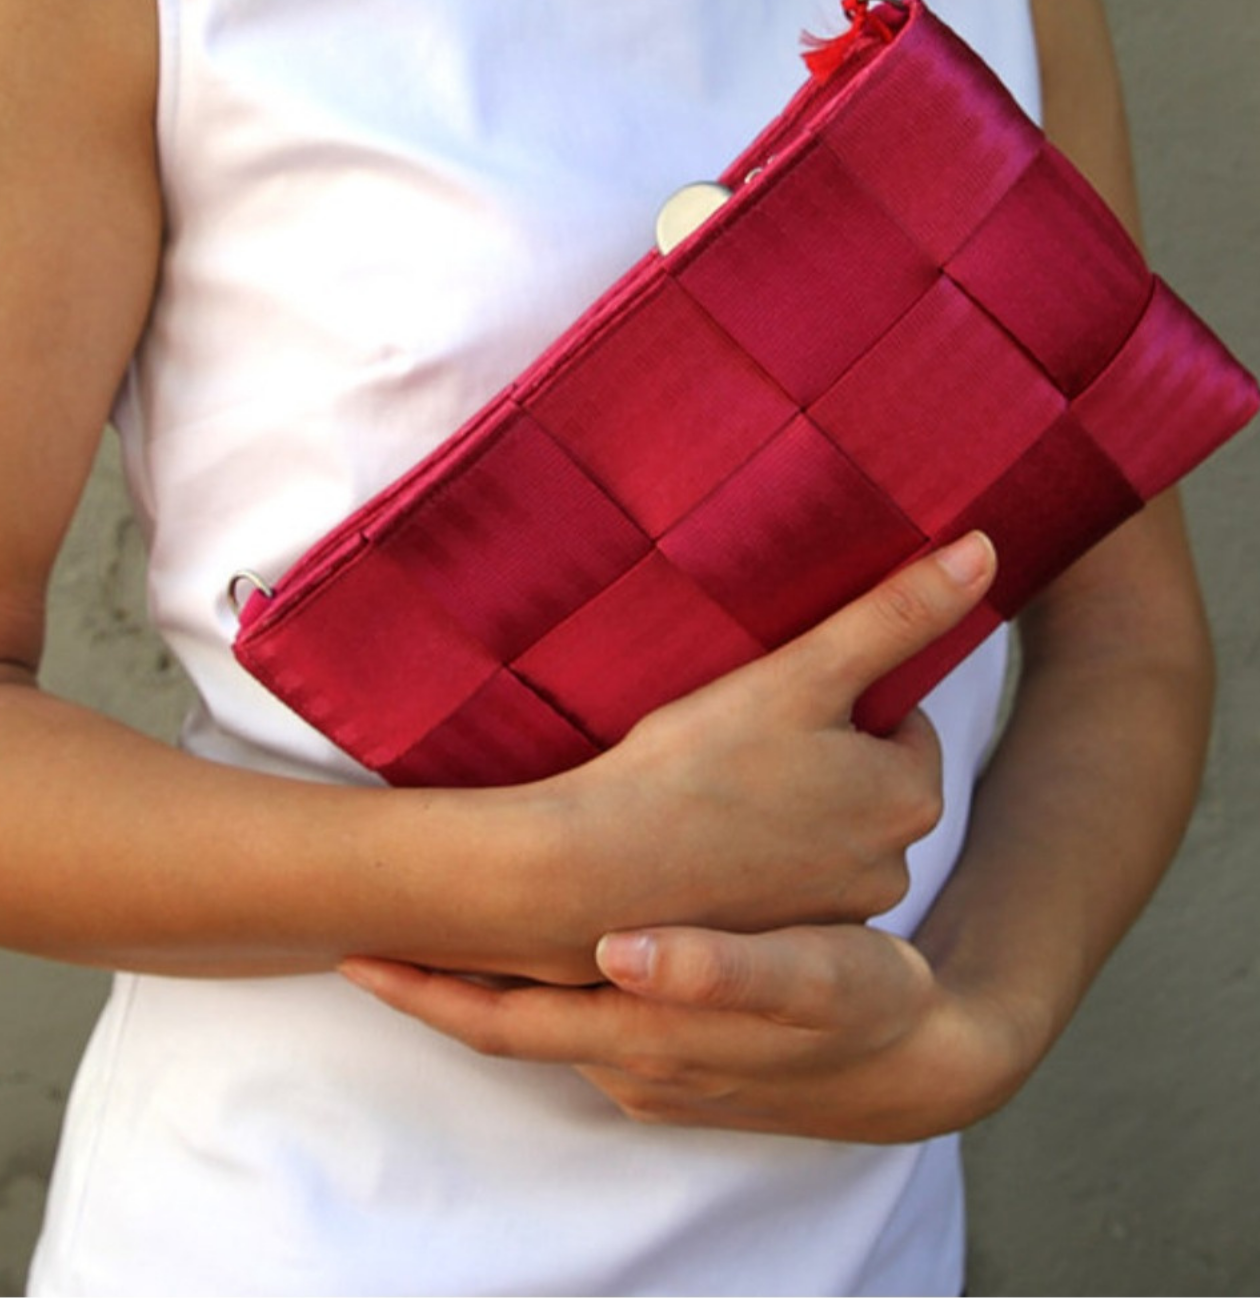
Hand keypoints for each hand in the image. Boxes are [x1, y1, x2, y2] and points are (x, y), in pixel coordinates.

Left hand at [339, 915, 1031, 1142]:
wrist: (918, 1059)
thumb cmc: (863, 1002)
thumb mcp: (807, 978)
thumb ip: (717, 968)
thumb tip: (619, 951)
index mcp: (644, 1039)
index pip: (503, 1021)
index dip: (428, 988)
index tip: (358, 945)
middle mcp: (628, 1062)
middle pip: (499, 1027)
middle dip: (425, 985)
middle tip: (355, 928)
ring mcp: (647, 1067)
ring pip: (536, 1021)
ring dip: (476, 983)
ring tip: (425, 923)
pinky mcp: (672, 1056)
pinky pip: (579, 1022)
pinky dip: (534, 988)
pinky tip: (529, 944)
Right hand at [517, 532, 995, 972]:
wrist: (591, 874)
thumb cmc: (696, 764)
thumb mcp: (805, 672)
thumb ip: (899, 612)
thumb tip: (987, 549)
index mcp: (912, 798)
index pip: (897, 721)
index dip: (833, 700)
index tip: (773, 703)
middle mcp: (892, 871)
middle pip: (863, 776)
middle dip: (814, 752)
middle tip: (735, 739)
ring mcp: (833, 918)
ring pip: (822, 827)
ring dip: (782, 803)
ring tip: (711, 785)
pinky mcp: (777, 948)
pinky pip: (782, 877)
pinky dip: (752, 853)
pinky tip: (700, 835)